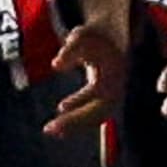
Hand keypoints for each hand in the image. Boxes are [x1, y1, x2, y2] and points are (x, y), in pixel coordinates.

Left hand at [45, 18, 126, 135]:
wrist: (114, 36)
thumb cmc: (95, 35)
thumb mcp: (81, 37)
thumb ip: (69, 50)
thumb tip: (55, 65)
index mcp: (113, 70)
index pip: (98, 90)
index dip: (80, 99)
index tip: (60, 107)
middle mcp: (117, 85)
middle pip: (99, 110)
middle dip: (75, 121)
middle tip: (49, 129)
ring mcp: (114, 94)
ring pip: (97, 116)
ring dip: (75, 126)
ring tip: (50, 130)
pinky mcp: (107, 99)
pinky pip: (95, 115)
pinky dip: (79, 122)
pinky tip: (59, 129)